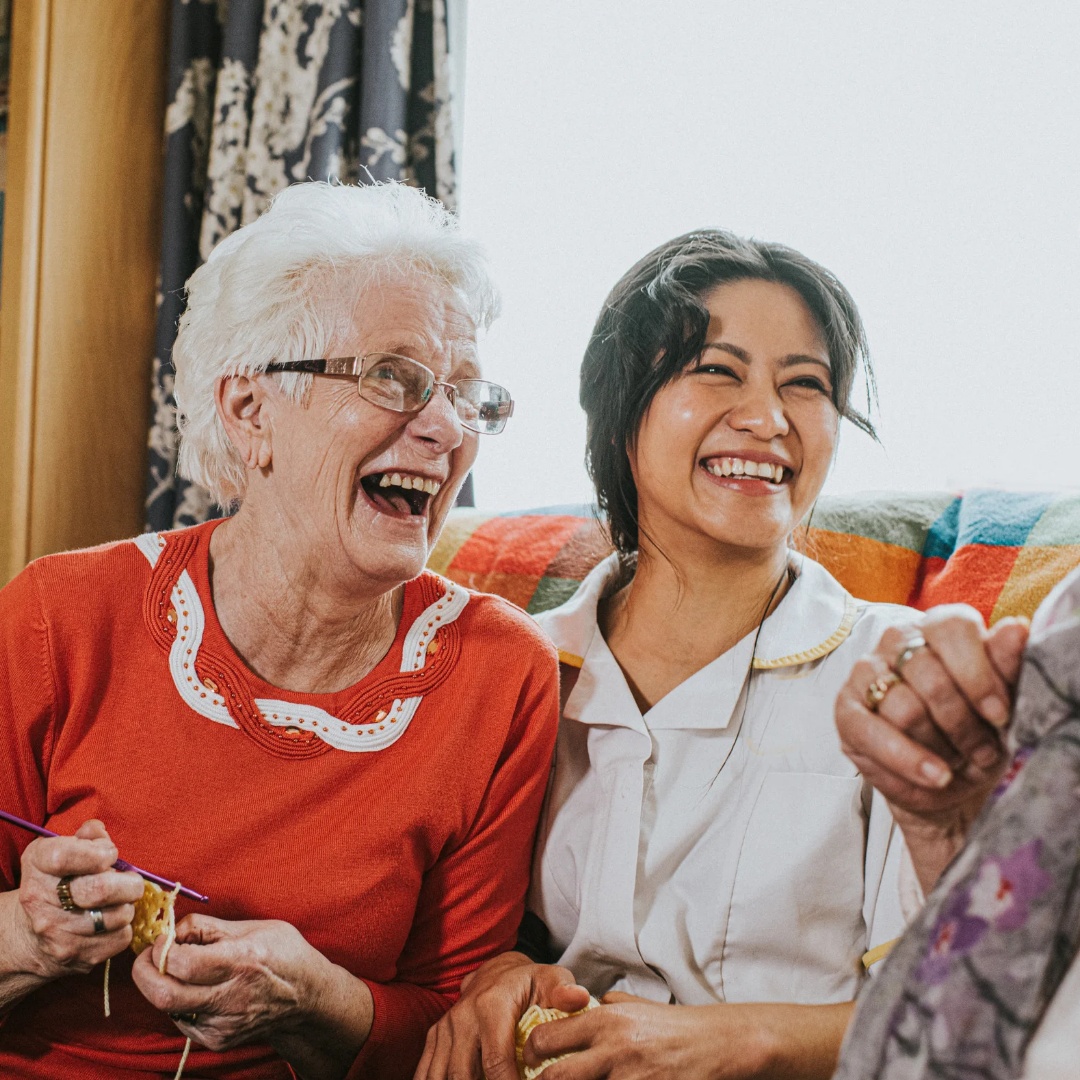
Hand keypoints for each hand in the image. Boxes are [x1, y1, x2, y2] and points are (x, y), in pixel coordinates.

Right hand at [9, 818, 142, 980]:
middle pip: (100, 890)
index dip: (100, 852)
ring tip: (117, 902)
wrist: (32, 936)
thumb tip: (98, 831)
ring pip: (118, 915)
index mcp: (37, 866)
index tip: (110, 855)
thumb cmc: (59, 882)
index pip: (66, 856)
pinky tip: (111, 922)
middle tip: (130, 881)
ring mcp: (57, 933)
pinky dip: (125, 928)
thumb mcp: (65, 850)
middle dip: (128, 882)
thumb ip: (87, 836)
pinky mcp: (76, 957)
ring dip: (127, 906)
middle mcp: (41, 901)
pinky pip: (121, 938)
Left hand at [132, 914, 346, 1053]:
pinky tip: (194, 989)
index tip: (162, 939)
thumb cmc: (283, 954)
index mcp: (242, 962)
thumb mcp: (254, 926)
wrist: (307, 998)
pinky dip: (178, 1002)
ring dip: (162, 987)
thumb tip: (174, 929)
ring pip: (169, 1010)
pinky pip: (182, 1021)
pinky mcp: (218, 1040)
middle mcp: (231, 998)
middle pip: (166, 996)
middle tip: (146, 957)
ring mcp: (224, 1024)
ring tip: (175, 970)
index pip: (183, 964)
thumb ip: (209, 928)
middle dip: (144, 974)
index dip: (161, 950)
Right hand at [414, 952, 590, 1079]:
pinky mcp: (435, 1038)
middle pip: (462, 1075)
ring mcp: (445, 1028)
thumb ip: (565, 991)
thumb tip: (579, 998)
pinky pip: (426, 1071)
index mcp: (491, 1006)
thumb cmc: (532, 982)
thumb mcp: (552, 980)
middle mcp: (462, 1017)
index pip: (495, 1061)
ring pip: (440, 1076)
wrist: (499, 971)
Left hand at [519, 999, 775, 1079]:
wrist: (719, 1044)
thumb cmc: (675, 1027)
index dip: (533, 1054)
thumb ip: (605, 1010)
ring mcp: (630, 1078)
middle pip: (555, 1078)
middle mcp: (612, 1049)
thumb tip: (574, 1014)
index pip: (547, 1037)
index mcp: (605, 1020)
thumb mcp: (637, 1006)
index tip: (530, 1063)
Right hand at [836, 607, 1028, 884]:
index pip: (951, 627)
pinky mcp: (846, 710)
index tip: (1000, 715)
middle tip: (984, 751)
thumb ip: (1007, 666)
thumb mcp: (1001, 704)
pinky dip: (908, 761)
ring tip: (958, 765)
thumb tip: (1018, 628)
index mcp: (936, 627)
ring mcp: (865, 672)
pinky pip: (872, 734)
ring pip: (904, 708)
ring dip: (939, 746)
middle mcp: (896, 641)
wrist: (948, 778)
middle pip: (928, 674)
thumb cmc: (977, 730)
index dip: (978, 674)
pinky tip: (935, 777)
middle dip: (962, 722)